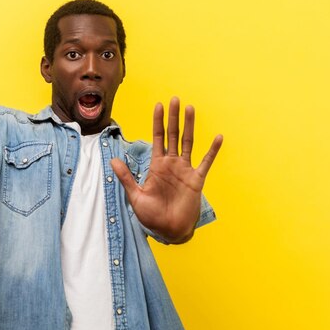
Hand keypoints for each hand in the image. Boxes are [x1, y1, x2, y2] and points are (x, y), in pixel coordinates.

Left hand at [111, 97, 221, 243]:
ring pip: (188, 143)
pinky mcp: (196, 180)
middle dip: (173, 117)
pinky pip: (206, 162)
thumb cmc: (151, 216)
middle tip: (175, 99)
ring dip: (189, 126)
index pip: (157, 138)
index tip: (158, 105)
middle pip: (172, 135)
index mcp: (157, 165)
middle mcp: (171, 164)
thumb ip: (126, 177)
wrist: (168, 231)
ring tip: (191, 109)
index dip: (158, 122)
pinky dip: (212, 150)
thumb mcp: (135, 196)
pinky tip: (218, 137)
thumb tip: (112, 160)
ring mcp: (185, 170)